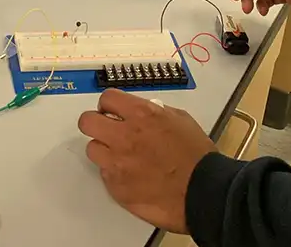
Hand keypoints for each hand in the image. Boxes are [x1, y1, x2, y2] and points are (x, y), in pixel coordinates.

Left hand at [78, 88, 213, 231]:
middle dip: (95, 123)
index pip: (107, 98)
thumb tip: (139, 113)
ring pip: (92, 149)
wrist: (203, 192)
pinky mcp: (117, 188)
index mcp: (142, 115)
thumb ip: (153, 112)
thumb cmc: (197, 156)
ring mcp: (118, 164)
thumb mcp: (179, 119)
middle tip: (107, 129)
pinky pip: (105, 174)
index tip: (112, 110)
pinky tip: (130, 175)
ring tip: (120, 155)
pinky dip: (114, 173)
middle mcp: (125, 136)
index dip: (109, 104)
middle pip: (87, 122)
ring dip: (104, 150)